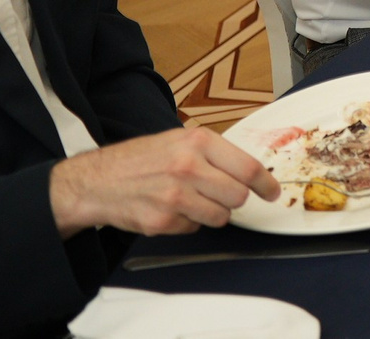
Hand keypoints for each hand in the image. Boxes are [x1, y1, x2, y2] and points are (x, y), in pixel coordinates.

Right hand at [49, 127, 281, 237]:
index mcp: (197, 143)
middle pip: (238, 196)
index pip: (247, 168)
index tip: (273, 192)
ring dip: (212, 212)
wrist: (96, 181)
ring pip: (220, 216)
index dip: (266, 184)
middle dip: (234, 199)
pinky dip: (187, 223)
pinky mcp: (162, 221)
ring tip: (191, 200)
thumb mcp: (179, 141)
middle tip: (221, 195)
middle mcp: (188, 168)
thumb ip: (213, 153)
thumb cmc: (140, 159)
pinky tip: (170, 209)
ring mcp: (175, 196)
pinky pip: (193, 228)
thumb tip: (250, 171)